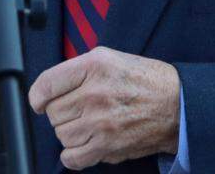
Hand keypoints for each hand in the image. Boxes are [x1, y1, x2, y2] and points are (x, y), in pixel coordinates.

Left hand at [29, 46, 180, 169]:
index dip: (37, 96)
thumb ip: (79, 69)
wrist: (176, 104)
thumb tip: (50, 88)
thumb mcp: (111, 58)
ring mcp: (100, 122)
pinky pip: (72, 158)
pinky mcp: (108, 146)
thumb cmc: (145, 79)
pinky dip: (73, 154)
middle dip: (61, 112)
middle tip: (78, 109)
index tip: (40, 101)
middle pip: (52, 112)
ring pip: (61, 134)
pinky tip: (83, 143)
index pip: (46, 84)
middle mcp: (95, 93)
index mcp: (94, 66)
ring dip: (69, 131)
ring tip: (87, 123)